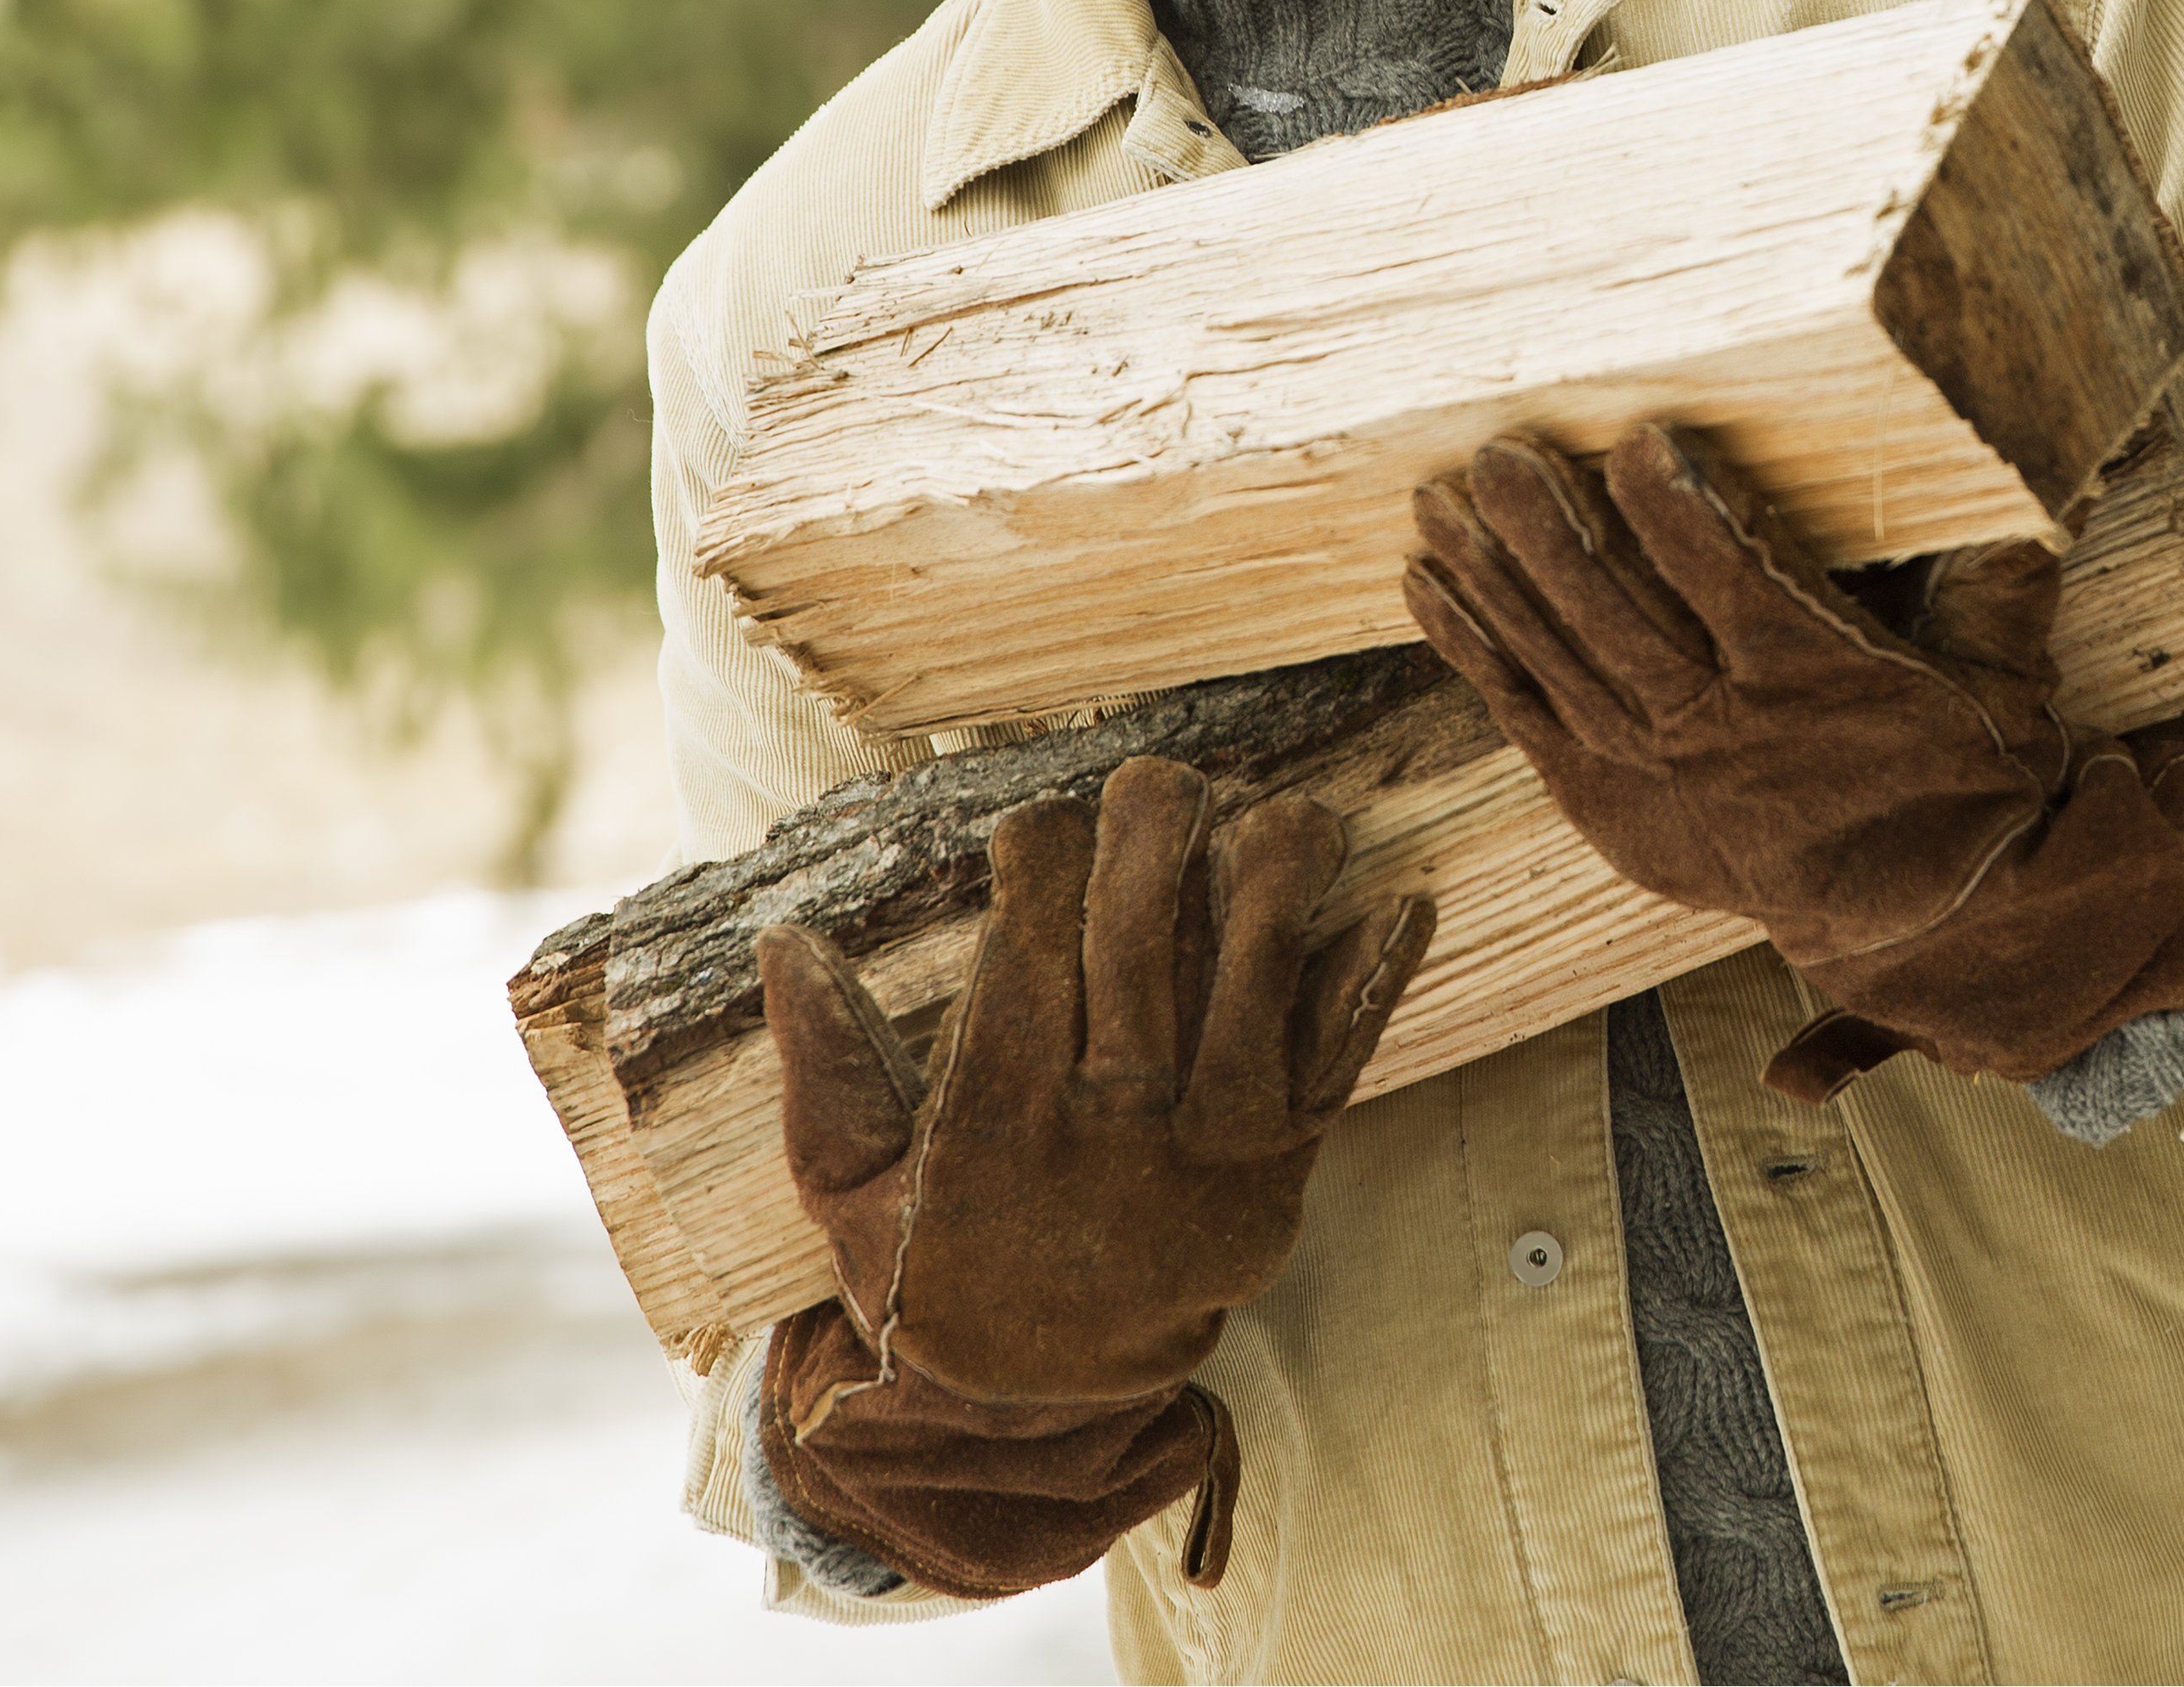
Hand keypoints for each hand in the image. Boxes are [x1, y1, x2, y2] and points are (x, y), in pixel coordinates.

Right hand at [751, 756, 1432, 1597]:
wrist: (1040, 1403)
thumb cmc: (936, 1266)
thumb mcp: (845, 1194)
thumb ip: (822, 1070)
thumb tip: (786, 940)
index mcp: (997, 1131)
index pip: (1024, 963)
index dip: (1037, 871)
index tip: (1038, 819)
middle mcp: (1110, 1139)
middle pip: (1140, 960)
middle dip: (1151, 853)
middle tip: (1154, 781)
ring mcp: (1207, 1159)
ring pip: (1249, 1000)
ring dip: (1274, 896)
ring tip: (1283, 815)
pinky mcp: (1277, 1175)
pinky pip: (1332, 1070)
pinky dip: (1367, 987)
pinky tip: (1397, 906)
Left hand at [1403, 422, 2183, 1095]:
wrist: (1931, 922)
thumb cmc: (1967, 785)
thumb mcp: (2007, 683)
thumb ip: (1999, 587)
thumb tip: (2025, 496)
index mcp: (1818, 684)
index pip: (1730, 578)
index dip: (1678, 507)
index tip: (1641, 439)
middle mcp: (1724, 732)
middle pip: (1615, 615)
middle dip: (1551, 528)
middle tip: (1500, 453)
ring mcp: (1659, 774)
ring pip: (1557, 660)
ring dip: (1492, 576)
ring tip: (1438, 502)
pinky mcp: (1614, 805)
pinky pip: (1527, 719)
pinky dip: (1475, 654)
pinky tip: (1428, 588)